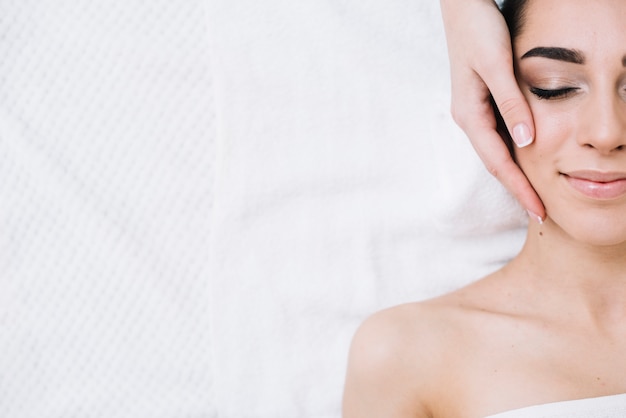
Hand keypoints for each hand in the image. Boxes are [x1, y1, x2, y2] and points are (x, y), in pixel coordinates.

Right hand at [440, 0, 544, 221]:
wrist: (462, 5)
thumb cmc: (478, 29)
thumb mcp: (496, 65)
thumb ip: (510, 103)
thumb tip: (526, 142)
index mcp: (469, 114)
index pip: (497, 162)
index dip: (519, 187)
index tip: (539, 210)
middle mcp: (469, 118)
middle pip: (495, 163)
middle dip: (517, 188)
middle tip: (541, 212)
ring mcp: (473, 110)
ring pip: (497, 151)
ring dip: (516, 174)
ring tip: (536, 194)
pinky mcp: (481, 101)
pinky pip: (498, 136)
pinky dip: (514, 154)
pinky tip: (527, 161)